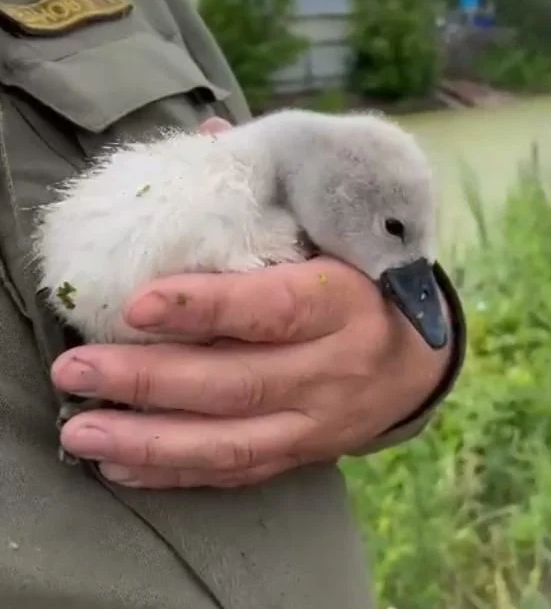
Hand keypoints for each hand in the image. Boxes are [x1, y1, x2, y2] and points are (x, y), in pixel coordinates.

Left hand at [51, 118, 452, 489]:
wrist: (419, 361)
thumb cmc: (365, 284)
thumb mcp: (339, 236)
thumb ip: (276, 195)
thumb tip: (207, 136)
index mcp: (343, 302)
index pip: (272, 307)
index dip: (205, 307)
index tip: (135, 303)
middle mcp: (332, 369)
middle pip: (238, 382)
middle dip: (150, 379)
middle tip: (74, 369)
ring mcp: (318, 421)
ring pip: (231, 441)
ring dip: (149, 439)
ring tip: (82, 431)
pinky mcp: (302, 454)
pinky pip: (237, 472)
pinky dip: (175, 472)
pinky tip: (119, 465)